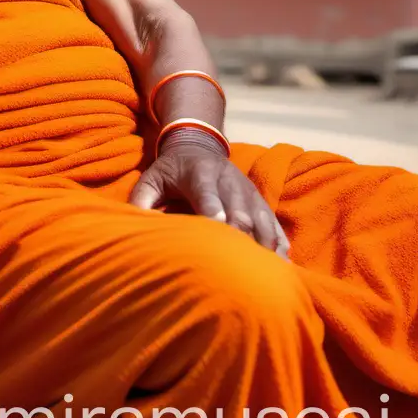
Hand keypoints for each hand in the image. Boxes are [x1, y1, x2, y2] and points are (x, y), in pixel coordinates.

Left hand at [129, 131, 289, 257]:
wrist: (198, 144)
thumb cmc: (170, 170)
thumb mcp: (150, 178)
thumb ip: (141, 200)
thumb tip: (135, 228)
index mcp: (199, 173)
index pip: (207, 192)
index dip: (214, 210)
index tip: (219, 229)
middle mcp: (228, 180)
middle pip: (239, 209)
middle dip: (240, 234)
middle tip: (239, 265)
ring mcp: (248, 191)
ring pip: (261, 218)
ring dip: (263, 244)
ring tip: (264, 273)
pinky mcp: (260, 201)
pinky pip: (273, 223)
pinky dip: (278, 244)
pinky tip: (282, 265)